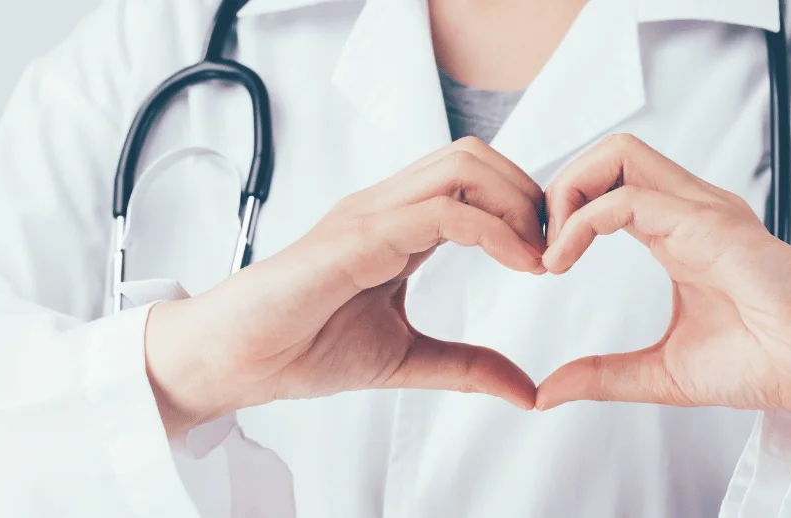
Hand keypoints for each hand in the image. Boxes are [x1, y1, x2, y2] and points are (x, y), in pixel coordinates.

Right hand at [146, 137, 547, 435]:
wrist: (237, 360)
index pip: (472, 181)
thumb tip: (526, 390)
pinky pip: (442, 211)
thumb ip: (468, 367)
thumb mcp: (407, 359)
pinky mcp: (359, 235)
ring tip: (538, 255)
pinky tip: (517, 264)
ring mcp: (371, 214)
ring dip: (515, 203)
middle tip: (552, 249)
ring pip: (462, 166)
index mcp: (396, 225)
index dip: (520, 209)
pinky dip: (493, 231)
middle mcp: (385, 207)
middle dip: (527, 193)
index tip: (549, 259)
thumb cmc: (301, 348)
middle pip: (473, 155)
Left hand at [535, 134, 790, 416]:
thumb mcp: (661, 373)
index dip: (564, 212)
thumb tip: (546, 392)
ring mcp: (703, 212)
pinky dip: (584, 220)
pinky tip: (563, 261)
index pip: (610, 183)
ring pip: (619, 154)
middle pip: (611, 152)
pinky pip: (631, 198)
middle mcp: (690, 210)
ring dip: (569, 193)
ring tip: (551, 252)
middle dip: (559, 187)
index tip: (542, 265)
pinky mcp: (711, 227)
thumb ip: (604, 376)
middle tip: (539, 249)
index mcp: (679, 232)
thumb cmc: (763, 363)